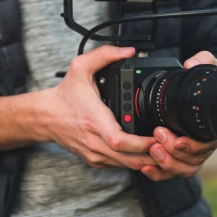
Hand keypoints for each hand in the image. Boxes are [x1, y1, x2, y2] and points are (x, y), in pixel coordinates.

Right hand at [45, 46, 158, 169]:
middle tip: (170, 145)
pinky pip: (120, 166)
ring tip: (164, 149)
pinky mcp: (95, 161)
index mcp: (95, 121)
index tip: (158, 136)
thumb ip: (105, 54)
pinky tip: (147, 153)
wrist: (46, 117)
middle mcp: (95, 142)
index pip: (121, 142)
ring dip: (148, 161)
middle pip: (130, 160)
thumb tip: (128, 50)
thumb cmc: (65, 95)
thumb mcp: (80, 67)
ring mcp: (95, 155)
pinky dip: (135, 162)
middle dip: (153, 156)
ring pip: (127, 166)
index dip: (143, 144)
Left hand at [141, 51, 216, 180]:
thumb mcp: (206, 68)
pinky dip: (159, 174)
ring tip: (152, 150)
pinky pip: (171, 174)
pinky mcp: (178, 159)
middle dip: (174, 152)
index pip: (206, 144)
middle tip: (158, 136)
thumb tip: (191, 63)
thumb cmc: (203, 84)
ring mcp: (191, 153)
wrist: (195, 95)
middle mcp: (203, 143)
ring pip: (183, 169)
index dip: (192, 145)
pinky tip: (146, 167)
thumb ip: (203, 61)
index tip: (177, 138)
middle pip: (193, 160)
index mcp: (212, 127)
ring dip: (167, 163)